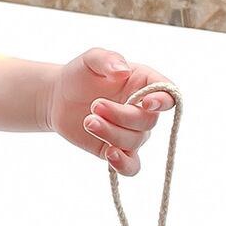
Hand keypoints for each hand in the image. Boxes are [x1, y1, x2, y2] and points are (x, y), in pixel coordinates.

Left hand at [39, 46, 175, 176]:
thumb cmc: (79, 75)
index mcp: (144, 84)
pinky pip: (131, 166)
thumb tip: (123, 71)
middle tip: (94, 106)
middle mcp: (143, 110)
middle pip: (148, 121)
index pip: (168, 94)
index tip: (145, 103)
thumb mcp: (90, 60)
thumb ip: (107, 59)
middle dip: (121, 116)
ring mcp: (131, 132)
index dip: (162, 101)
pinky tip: (110, 155)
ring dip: (111, 133)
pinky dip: (124, 165)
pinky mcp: (116, 150)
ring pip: (136, 141)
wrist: (57, 98)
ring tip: (88, 121)